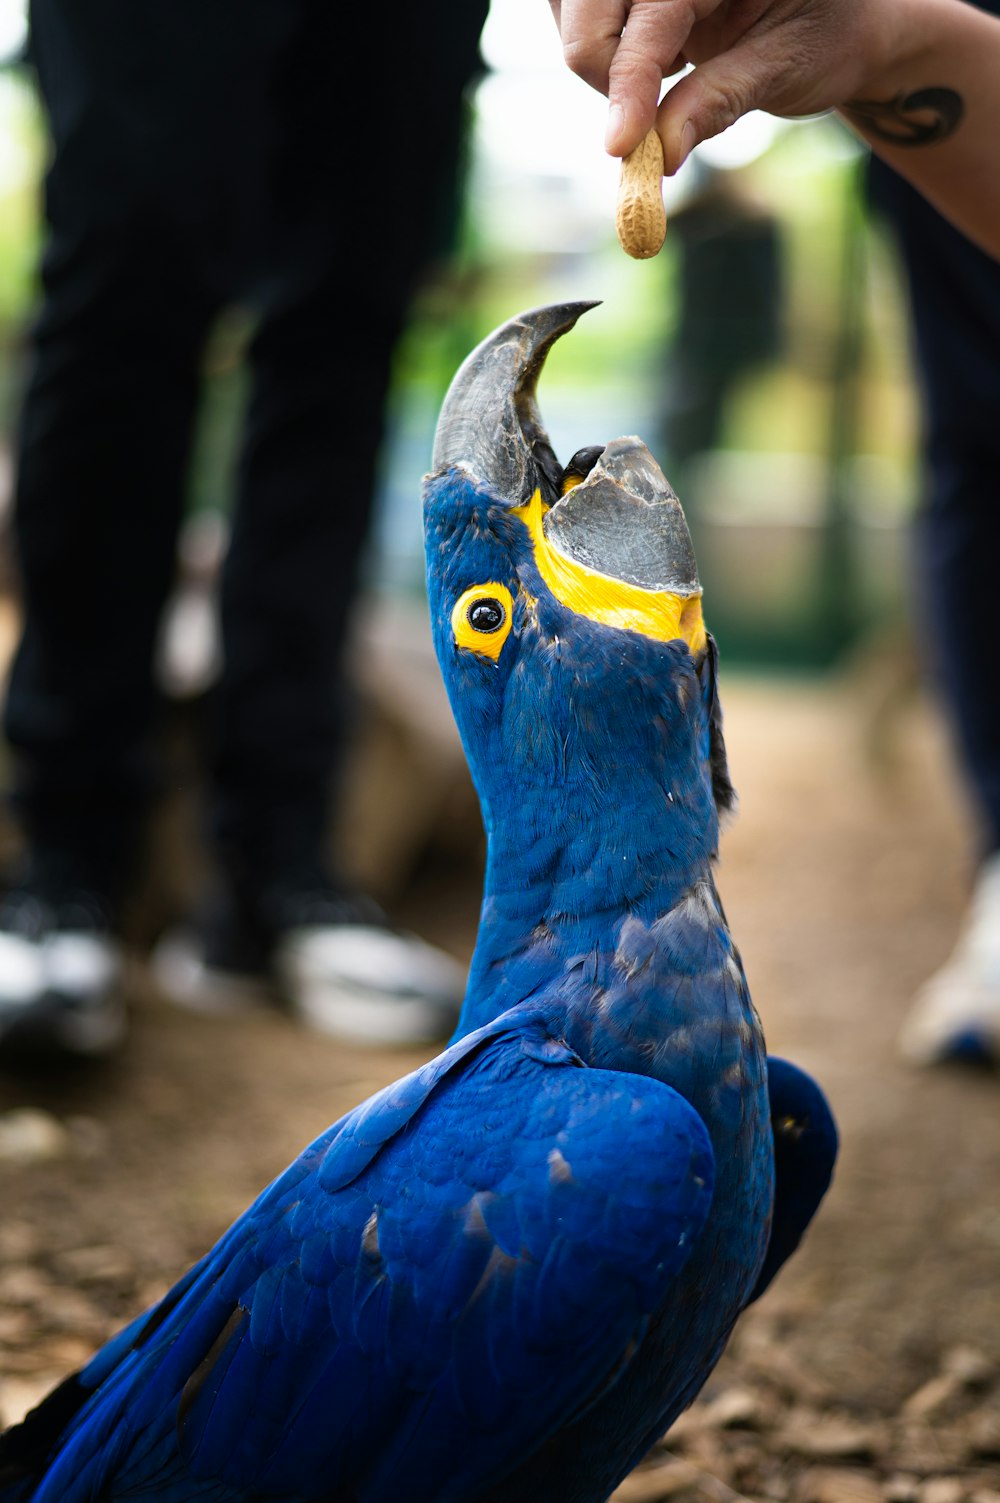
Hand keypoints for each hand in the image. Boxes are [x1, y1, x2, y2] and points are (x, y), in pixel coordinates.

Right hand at [550, 0, 899, 169]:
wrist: (840, 20)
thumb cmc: (824, 38)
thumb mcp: (784, 71)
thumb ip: (717, 103)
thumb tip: (659, 154)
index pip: (651, 15)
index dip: (629, 82)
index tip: (620, 145)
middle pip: (587, 2)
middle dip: (601, 66)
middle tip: (637, 118)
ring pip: (570, 4)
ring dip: (595, 55)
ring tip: (655, 75)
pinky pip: (575, 8)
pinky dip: (595, 45)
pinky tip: (644, 57)